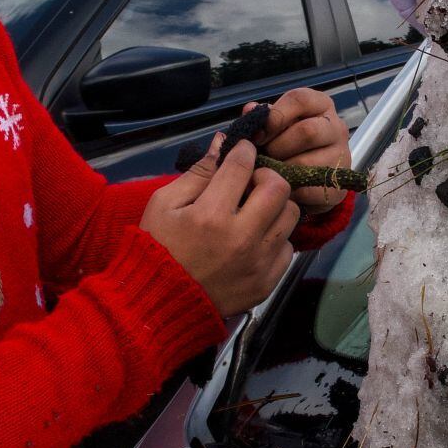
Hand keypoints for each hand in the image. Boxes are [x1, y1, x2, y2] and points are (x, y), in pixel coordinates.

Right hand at [141, 136, 298, 316]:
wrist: (158, 304)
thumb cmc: (157, 248)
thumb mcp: (164, 204)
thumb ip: (197, 173)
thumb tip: (223, 143)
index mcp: (210, 215)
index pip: (242, 166)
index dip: (243, 151)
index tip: (241, 151)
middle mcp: (241, 238)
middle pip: (279, 188)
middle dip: (266, 176)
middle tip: (250, 183)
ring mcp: (257, 263)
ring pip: (290, 216)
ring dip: (275, 207)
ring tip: (255, 211)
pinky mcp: (266, 283)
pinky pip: (288, 248)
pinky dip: (275, 239)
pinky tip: (255, 240)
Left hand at [246, 88, 350, 214]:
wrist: (309, 181)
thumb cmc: (288, 144)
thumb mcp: (276, 125)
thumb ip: (263, 117)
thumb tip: (250, 110)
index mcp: (320, 105)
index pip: (300, 99)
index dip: (274, 116)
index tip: (257, 134)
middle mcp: (336, 127)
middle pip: (307, 131)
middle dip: (277, 146)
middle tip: (264, 156)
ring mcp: (341, 157)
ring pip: (306, 163)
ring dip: (280, 170)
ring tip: (269, 172)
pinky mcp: (336, 185)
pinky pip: (306, 188)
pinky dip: (286, 190)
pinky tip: (279, 187)